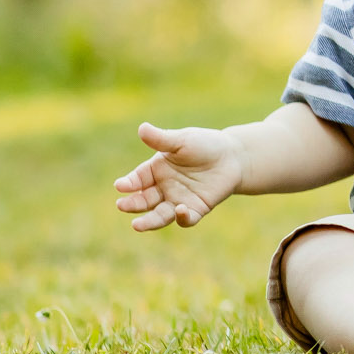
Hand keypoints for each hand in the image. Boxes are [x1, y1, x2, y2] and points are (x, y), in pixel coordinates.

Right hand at [113, 122, 243, 231]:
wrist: (233, 156)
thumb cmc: (205, 145)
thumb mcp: (183, 140)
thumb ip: (162, 139)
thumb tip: (142, 128)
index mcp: (156, 170)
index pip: (137, 179)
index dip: (129, 183)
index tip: (121, 186)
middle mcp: (163, 188)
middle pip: (144, 200)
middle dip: (132, 204)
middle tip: (122, 206)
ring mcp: (178, 200)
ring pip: (160, 215)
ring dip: (148, 221)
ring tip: (136, 225)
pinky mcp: (196, 209)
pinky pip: (186, 219)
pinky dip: (182, 218)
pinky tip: (180, 210)